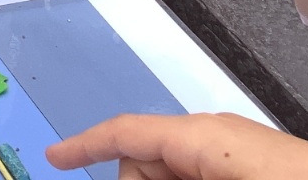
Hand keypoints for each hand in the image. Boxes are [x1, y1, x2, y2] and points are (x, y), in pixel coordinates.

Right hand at [47, 113, 307, 179]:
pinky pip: (202, 176)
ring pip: (174, 173)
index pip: (127, 132)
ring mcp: (238, 157)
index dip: (84, 145)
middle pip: (146, 160)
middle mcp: (215, 139)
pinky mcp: (255, 171)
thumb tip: (125, 175)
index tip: (52, 159)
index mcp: (203, 137)